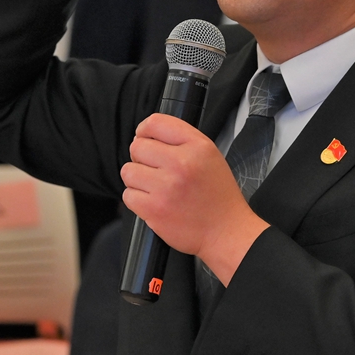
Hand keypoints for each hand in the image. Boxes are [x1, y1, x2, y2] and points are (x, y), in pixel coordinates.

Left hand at [120, 114, 268, 284]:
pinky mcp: (154, 209)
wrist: (226, 231)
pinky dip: (137, 200)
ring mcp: (166, 187)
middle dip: (142, 158)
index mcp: (197, 146)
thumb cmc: (217, 196)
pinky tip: (154, 202)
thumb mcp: (210, 156)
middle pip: (137, 147)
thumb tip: (145, 134)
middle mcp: (181, 163)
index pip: (156, 123)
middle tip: (155, 170)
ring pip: (128, 171)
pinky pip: (128, 195)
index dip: (144, 130)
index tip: (144, 137)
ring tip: (156, 188)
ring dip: (138, 180)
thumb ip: (180, 140)